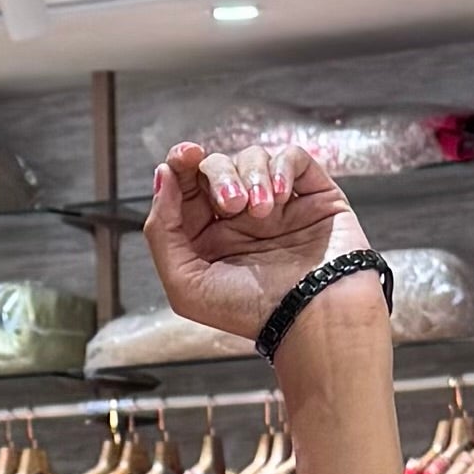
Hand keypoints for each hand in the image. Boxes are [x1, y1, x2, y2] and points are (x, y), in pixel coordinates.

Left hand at [144, 136, 379, 355]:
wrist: (312, 317)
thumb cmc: (253, 312)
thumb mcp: (186, 285)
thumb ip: (162, 232)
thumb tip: (163, 176)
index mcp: (209, 238)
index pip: (187, 186)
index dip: (181, 163)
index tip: (185, 156)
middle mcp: (241, 219)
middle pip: (216, 166)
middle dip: (219, 175)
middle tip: (233, 205)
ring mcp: (278, 205)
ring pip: (253, 158)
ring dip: (252, 175)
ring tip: (263, 211)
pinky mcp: (312, 195)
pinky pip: (293, 157)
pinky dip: (283, 167)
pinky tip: (281, 196)